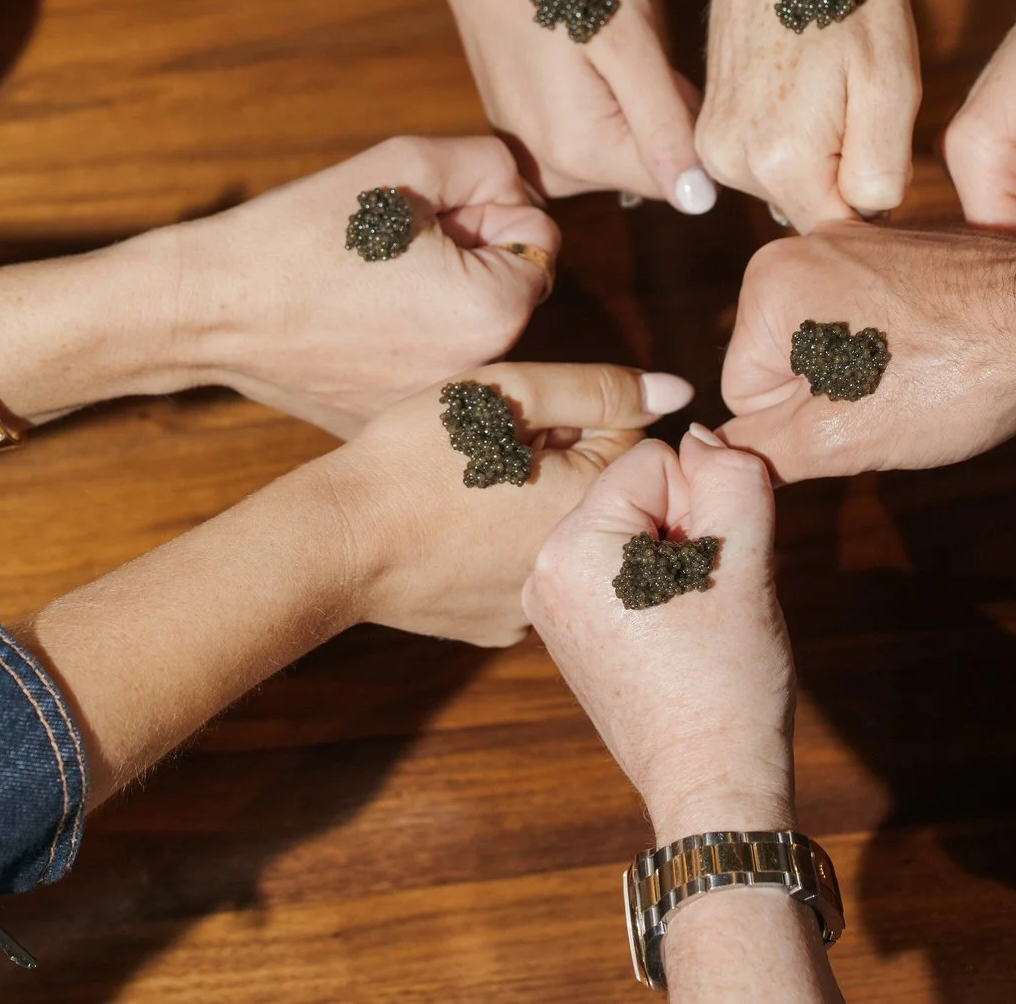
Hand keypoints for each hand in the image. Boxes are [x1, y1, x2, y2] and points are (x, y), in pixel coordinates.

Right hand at [159, 135, 564, 435]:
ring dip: (443, 301)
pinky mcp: (396, 428)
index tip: (425, 221)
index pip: (540, 240)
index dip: (484, 212)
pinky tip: (353, 328)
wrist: (213, 306)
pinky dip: (407, 345)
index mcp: (496, 310)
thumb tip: (522, 195)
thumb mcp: (410, 162)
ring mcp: (435, 412)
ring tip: (372, 288)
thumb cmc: (307, 231)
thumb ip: (492, 165)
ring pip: (472, 331)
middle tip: (393, 252)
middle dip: (470, 259)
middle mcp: (479, 375)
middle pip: (511, 290)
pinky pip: (430, 371)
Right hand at [318, 361, 695, 645]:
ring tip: (472, 491)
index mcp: (594, 502)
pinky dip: (502, 549)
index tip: (526, 421)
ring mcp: (539, 605)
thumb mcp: (510, 393)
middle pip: (598, 494)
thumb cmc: (417, 455)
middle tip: (495, 451)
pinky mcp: (498, 627)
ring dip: (533, 507)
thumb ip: (600, 388)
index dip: (579, 416)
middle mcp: (581, 566)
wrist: (338, 540)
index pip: (633, 443)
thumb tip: (677, 391)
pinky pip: (521, 574)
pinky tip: (458, 533)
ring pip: (558, 534)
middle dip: (562, 463)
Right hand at [433, 0, 714, 209]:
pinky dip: (601, 100)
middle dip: (658, 112)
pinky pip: (588, 133)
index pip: (676, 178)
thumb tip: (699, 201)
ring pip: (620, 148)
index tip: (668, 68)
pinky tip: (582, 54)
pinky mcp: (522, 131)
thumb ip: (664, 123)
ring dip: (630, 103)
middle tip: (632, 48)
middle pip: (645, 166)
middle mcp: (550, 169)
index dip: (690, 124)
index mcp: (580, 153)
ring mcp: (531, 151)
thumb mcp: (630, 39)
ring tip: (604, 46)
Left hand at [524, 428, 795, 837]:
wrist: (712, 781)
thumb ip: (732, 474)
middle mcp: (543, 568)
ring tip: (691, 619)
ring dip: (676, 556)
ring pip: (635, 527)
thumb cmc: (726, 680)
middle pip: (639, 491)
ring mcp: (550, 601)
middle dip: (687, 528)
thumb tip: (702, 432)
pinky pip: (621, 565)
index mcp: (571, 546)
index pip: (654, 458)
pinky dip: (658, 583)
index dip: (705, 503)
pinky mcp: (568, 626)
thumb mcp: (744, 561)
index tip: (712, 570)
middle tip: (704, 599)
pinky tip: (676, 633)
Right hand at [695, 0, 920, 229]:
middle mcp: (734, 166)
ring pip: (795, 184)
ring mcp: (713, 149)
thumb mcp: (891, 77)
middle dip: (850, 166)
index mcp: (781, 160)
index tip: (882, 128)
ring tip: (827, 81)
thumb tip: (869, 216)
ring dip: (823, 149)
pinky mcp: (708, 130)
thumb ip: (883, 167)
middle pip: (819, 206)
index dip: (879, 187)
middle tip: (858, 94)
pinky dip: (794, 134)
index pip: (848, 226)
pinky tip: (801, 82)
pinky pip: (770, 160)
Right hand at [720, 223, 1015, 481]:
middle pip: (782, 363)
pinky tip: (934, 353)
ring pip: (826, 344)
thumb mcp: (840, 438)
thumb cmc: (948, 378)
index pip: (744, 392)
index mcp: (767, 284)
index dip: (801, 425)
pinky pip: (866, 316)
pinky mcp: (898, 248)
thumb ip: (760, 449)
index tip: (862, 411)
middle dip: (830, 395)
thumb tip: (708, 451)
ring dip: (863, 373)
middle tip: (894, 395)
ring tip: (919, 374)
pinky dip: (894, 342)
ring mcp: (853, 241)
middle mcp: (800, 245)